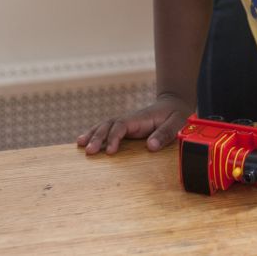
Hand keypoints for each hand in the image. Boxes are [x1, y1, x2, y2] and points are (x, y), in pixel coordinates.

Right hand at [76, 93, 191, 155]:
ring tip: (79, 144)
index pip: (123, 125)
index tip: (110, 151)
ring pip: (106, 125)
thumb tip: (150, 146)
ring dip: (93, 134)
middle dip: (98, 137)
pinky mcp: (128, 128)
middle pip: (110, 124)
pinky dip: (97, 134)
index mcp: (142, 118)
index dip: (114, 137)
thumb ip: (165, 133)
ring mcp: (128, 123)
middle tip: (88, 151)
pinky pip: (110, 130)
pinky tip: (87, 142)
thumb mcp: (177, 122)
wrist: (175, 103)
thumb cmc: (177, 113)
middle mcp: (132, 119)